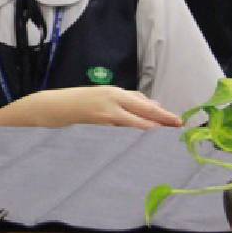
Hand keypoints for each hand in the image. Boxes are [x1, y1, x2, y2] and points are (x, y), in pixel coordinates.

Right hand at [7, 86, 182, 128]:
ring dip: (151, 129)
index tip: (177, 120)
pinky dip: (133, 134)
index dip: (161, 112)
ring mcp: (105, 113)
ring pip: (134, 122)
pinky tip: (142, 140)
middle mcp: (112, 99)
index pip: (143, 103)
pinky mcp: (97, 124)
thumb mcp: (103, 98)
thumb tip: (152, 105)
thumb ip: (126, 101)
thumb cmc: (78, 103)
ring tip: (166, 136)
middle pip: (143, 110)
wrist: (52, 107)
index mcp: (114, 92)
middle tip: (179, 126)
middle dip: (162, 119)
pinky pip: (119, 131)